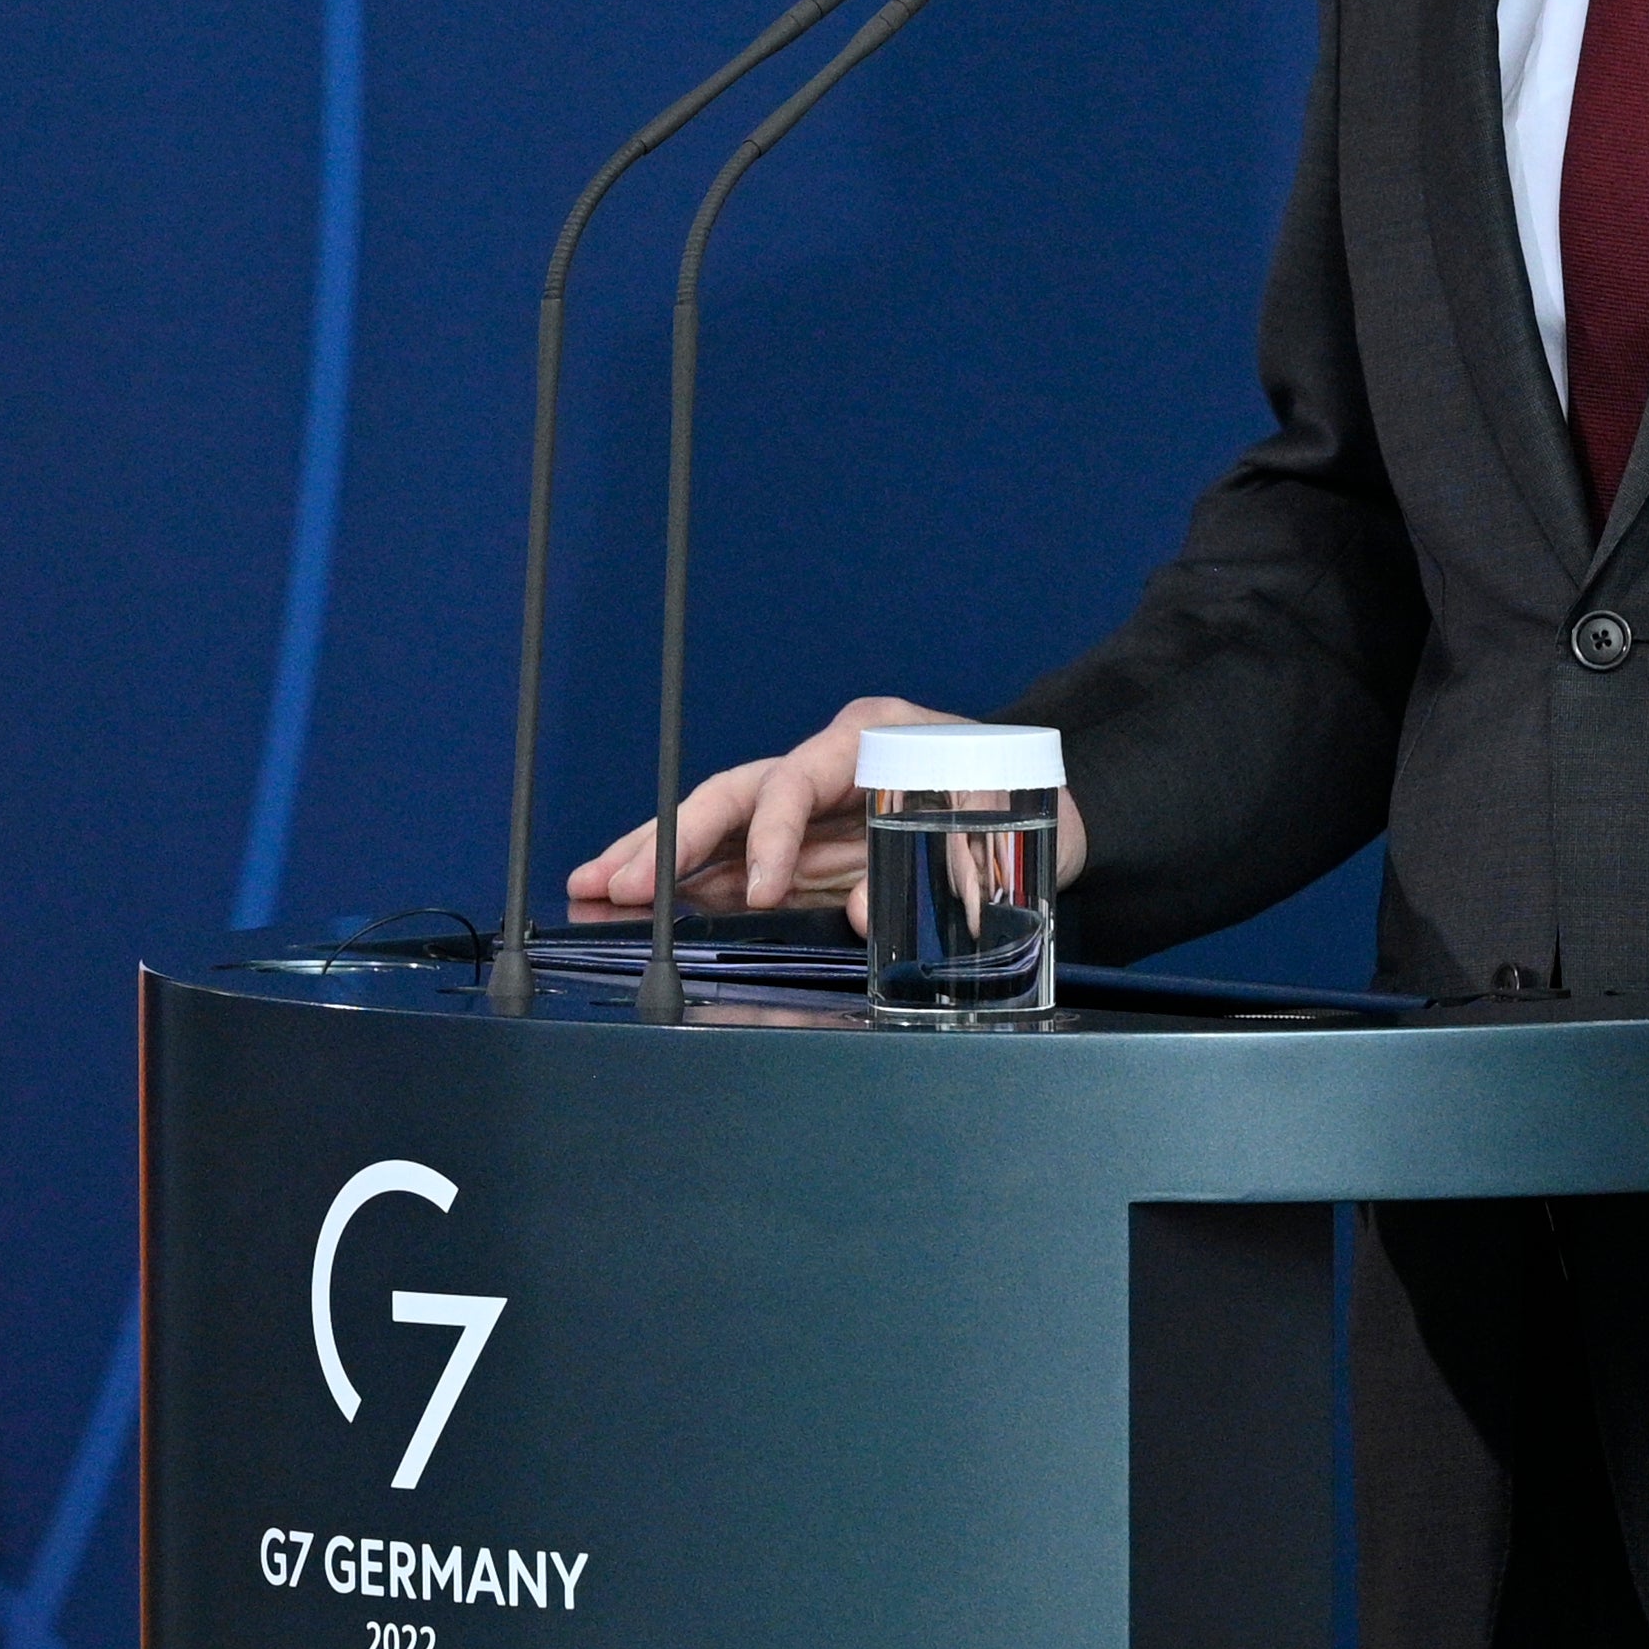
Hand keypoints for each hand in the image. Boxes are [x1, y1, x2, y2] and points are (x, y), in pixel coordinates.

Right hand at [560, 694, 1087, 930]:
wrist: (1056, 810)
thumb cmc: (1027, 809)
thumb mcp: (997, 835)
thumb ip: (931, 869)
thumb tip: (854, 909)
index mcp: (870, 739)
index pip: (796, 778)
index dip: (769, 834)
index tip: (757, 892)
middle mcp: (827, 763)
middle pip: (734, 792)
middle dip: (671, 839)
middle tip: (616, 882)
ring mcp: (811, 802)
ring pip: (718, 821)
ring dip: (656, 856)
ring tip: (592, 886)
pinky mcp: (806, 842)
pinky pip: (735, 857)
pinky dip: (686, 879)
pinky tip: (636, 899)